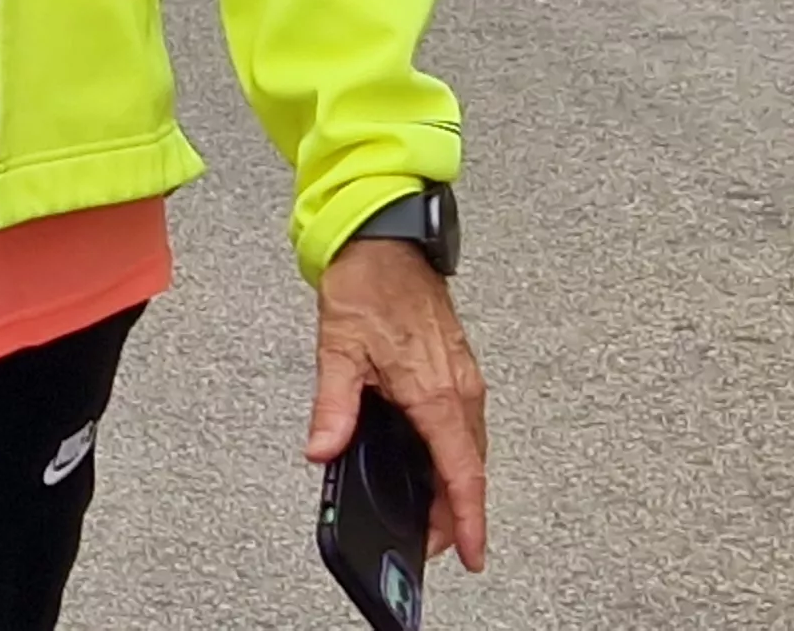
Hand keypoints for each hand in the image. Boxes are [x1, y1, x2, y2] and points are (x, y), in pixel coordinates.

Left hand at [308, 236, 489, 573]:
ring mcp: (464, 379)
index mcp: (435, 392)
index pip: (460, 471)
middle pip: (470, 468)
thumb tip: (322, 450)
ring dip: (459, 484)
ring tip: (437, 514)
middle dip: (458, 512)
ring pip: (471, 448)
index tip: (471, 553)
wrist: (387, 240)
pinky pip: (467, 426)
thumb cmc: (368, 285)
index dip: (467, 518)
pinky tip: (438, 464)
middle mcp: (460, 389)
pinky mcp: (459, 369)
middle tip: (437, 544)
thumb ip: (334, 407)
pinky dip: (458, 455)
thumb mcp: (337, 350)